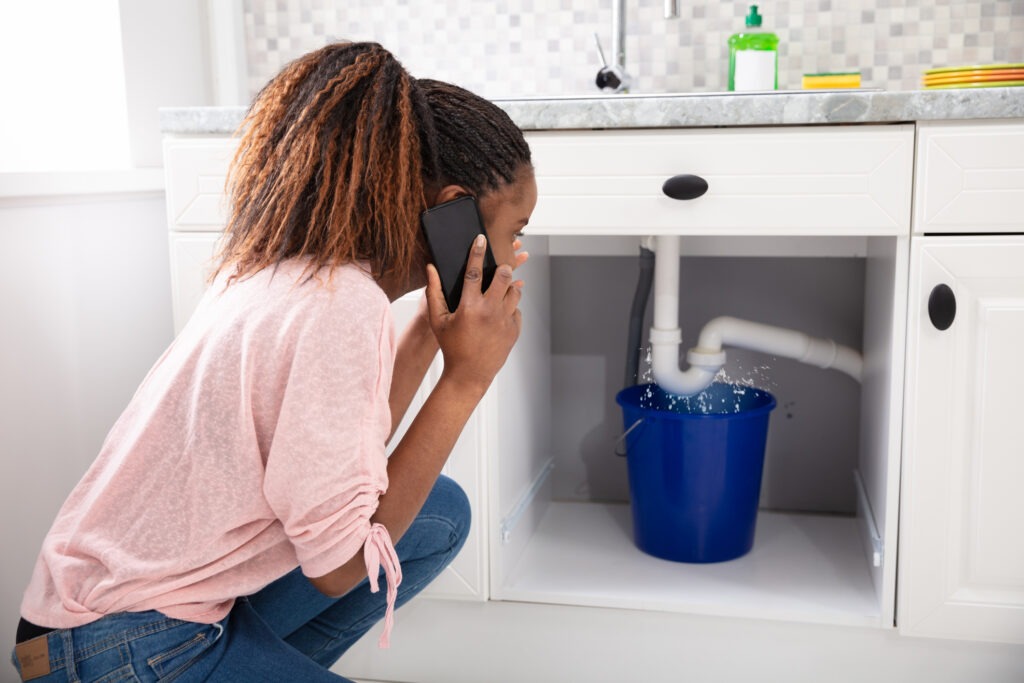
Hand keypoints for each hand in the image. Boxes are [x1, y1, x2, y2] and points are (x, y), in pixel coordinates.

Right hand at [425, 234, 522, 395]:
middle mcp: (490, 311)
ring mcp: (505, 321)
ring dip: (508, 287)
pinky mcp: (514, 330)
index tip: (481, 238)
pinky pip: (517, 310)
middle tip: (498, 267)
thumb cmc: (451, 346)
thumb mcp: (437, 320)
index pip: (474, 271)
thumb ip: (433, 292)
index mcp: (469, 306)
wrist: (469, 374)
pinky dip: (510, 307)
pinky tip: (499, 312)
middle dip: (503, 266)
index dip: (477, 252)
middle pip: (503, 276)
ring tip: (498, 290)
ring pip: (514, 291)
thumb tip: (430, 268)